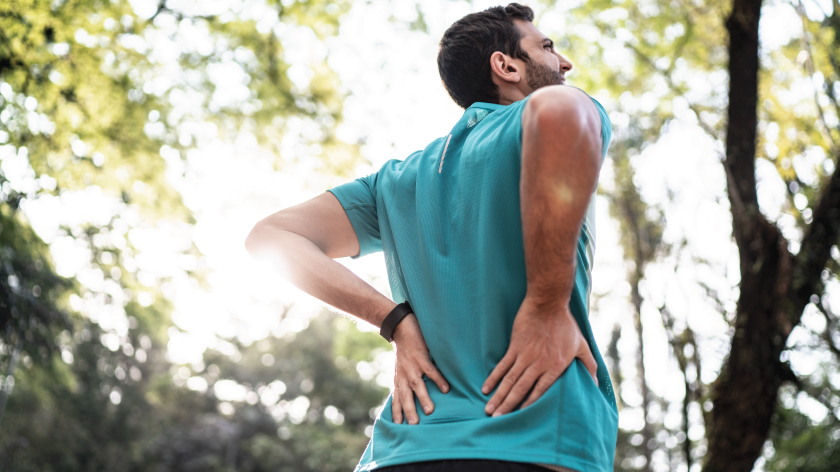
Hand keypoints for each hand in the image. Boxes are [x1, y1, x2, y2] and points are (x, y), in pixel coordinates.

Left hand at [391, 313, 448, 423]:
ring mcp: (412, 366)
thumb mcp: (401, 367)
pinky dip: (437, 380)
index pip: (397, 398)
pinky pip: (430, 371)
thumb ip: (406, 379)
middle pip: (405, 396)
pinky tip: (446, 389)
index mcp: (400, 378)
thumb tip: (413, 394)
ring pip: (417, 385)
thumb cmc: (404, 349)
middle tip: (414, 425)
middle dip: (409, 411)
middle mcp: (404, 375)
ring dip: (423, 398)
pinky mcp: (421, 357)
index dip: (397, 411)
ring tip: (430, 411)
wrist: (400, 327)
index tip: (398, 425)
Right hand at [482, 295, 596, 416]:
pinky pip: (502, 366)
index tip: (520, 417)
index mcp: (555, 366)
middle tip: (497, 420)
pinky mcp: (515, 347)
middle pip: (521, 389)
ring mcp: (524, 355)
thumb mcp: (581, 345)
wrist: (548, 304)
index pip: (540, 391)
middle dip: (508, 405)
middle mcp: (538, 364)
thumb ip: (589, 365)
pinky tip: (486, 388)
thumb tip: (596, 384)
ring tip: (490, 410)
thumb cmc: (566, 324)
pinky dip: (493, 378)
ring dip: (499, 396)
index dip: (529, 405)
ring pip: (509, 380)